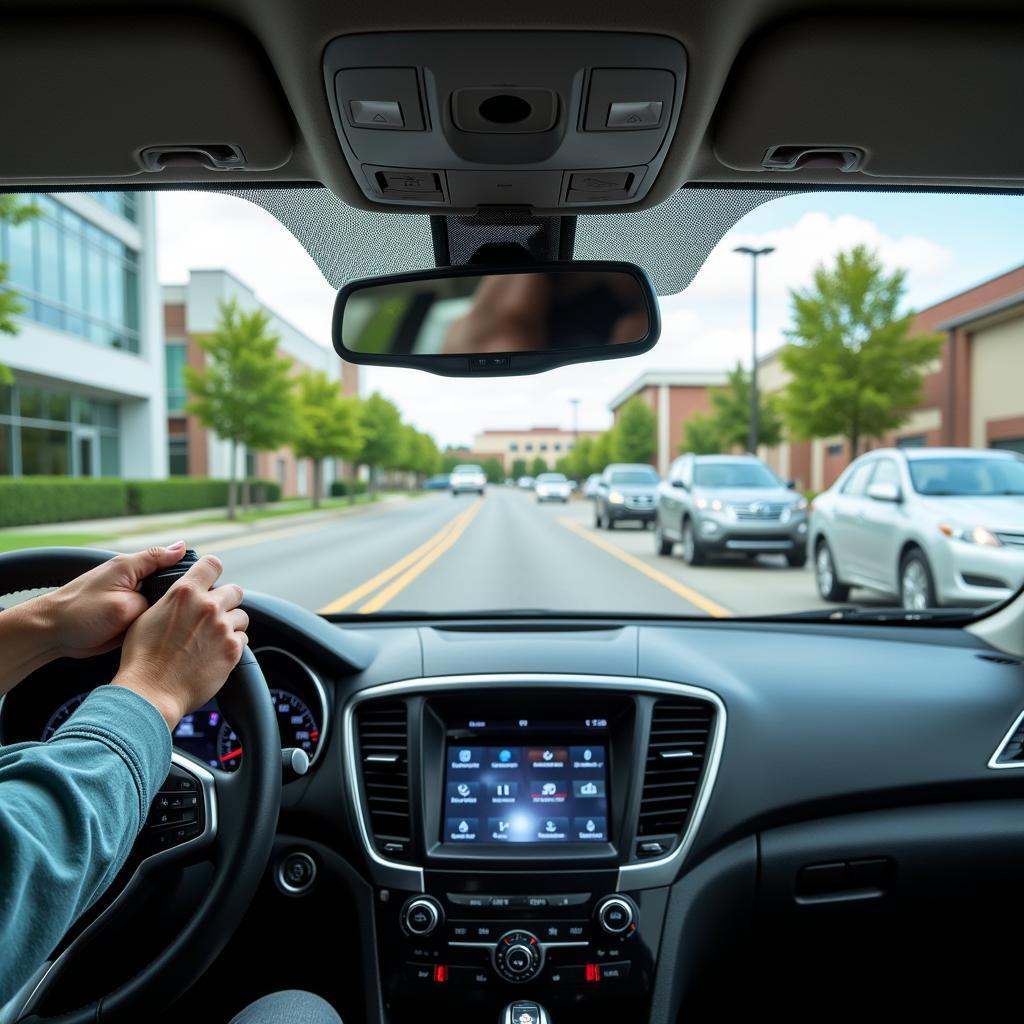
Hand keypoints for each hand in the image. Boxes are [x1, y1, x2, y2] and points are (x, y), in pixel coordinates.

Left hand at [36, 541, 189, 659]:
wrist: (53, 635)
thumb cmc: (80, 613)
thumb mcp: (121, 599)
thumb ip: (154, 583)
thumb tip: (181, 550)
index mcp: (134, 567)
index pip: (176, 563)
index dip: (195, 573)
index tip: (211, 586)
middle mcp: (137, 580)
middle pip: (175, 584)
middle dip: (187, 597)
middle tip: (202, 611)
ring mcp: (135, 598)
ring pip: (168, 603)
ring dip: (176, 613)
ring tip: (192, 624)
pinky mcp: (132, 616)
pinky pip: (156, 617)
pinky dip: (164, 624)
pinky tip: (176, 632)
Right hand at [112, 554, 247, 729]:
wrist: (151, 691)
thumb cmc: (142, 657)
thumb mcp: (148, 616)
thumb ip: (171, 600)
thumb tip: (181, 595)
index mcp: (185, 593)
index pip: (212, 564)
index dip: (213, 570)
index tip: (212, 579)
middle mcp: (208, 606)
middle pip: (235, 590)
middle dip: (227, 600)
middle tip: (214, 615)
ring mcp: (223, 628)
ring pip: (241, 616)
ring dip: (231, 624)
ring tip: (213, 638)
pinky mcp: (233, 649)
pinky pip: (242, 639)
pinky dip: (233, 644)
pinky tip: (215, 653)